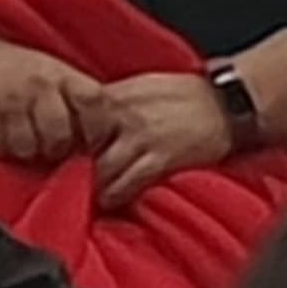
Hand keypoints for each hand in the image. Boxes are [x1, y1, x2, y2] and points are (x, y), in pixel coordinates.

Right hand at [0, 28, 95, 160]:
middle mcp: (39, 84)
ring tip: (24, 139)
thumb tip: (95, 145)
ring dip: (27, 151)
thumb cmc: (21, 70)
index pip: (94, 103)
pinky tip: (3, 134)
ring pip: (28, 146)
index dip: (97, 130)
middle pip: (60, 135)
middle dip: (56, 149)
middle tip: (49, 146)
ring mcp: (11, 97)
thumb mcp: (55, 73)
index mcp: (63, 74)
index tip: (90, 142)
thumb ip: (75, 101)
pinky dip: (1, 147)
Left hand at [73, 72, 232, 209]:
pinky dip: (115, 196)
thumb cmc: (187, 95)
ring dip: (92, 186)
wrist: (228, 102)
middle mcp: (124, 115)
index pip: (73, 119)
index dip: (63, 140)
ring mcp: (141, 138)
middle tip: (67, 181)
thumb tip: (85, 120)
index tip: (58, 154)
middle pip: (81, 147)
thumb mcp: (142, 86)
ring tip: (88, 195)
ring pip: (100, 170)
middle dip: (73, 166)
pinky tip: (111, 201)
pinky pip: (126, 185)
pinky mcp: (160, 160)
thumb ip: (113, 102)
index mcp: (117, 95)